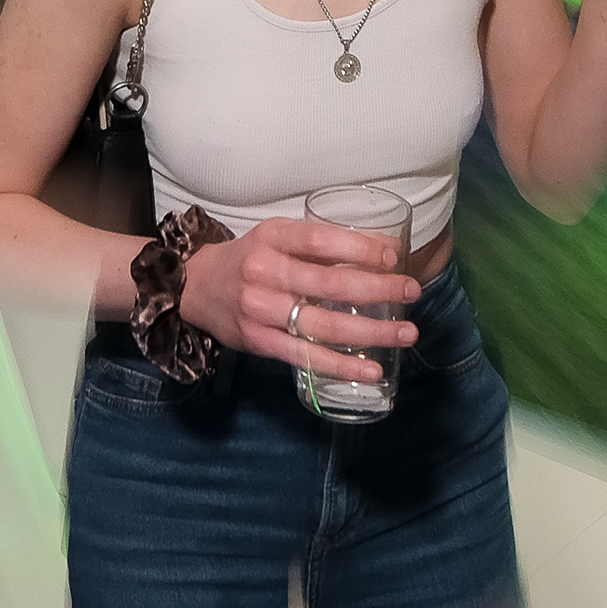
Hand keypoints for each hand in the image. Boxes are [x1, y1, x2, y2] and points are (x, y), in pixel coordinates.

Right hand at [180, 217, 420, 378]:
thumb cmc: (251, 258)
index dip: (359, 248)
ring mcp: (259, 310)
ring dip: (371, 332)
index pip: (319, 240)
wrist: (194, 287)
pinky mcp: (259, 342)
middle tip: (413, 291)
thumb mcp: (279, 237)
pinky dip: (341, 366)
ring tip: (406, 333)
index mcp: (272, 238)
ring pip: (322, 325)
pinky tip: (372, 370)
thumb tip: (386, 247)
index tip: (394, 257)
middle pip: (328, 284)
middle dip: (378, 289)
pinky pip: (305, 356)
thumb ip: (322, 243)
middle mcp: (263, 273)